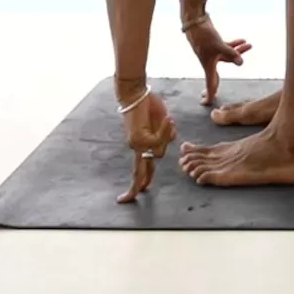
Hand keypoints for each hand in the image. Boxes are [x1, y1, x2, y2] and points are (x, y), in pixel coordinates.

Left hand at [117, 90, 176, 204]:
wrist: (136, 93)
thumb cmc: (149, 105)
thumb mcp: (161, 124)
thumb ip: (164, 137)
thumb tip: (169, 143)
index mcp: (140, 145)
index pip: (140, 167)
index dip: (139, 181)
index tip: (131, 195)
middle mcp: (137, 147)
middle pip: (140, 171)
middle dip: (136, 187)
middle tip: (124, 200)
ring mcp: (137, 143)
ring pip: (158, 153)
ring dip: (166, 137)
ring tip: (166, 119)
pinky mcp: (140, 138)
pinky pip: (158, 141)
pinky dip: (165, 130)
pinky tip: (166, 119)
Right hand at [182, 15, 251, 106]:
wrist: (195, 21)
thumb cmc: (203, 35)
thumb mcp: (218, 45)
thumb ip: (231, 53)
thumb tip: (241, 63)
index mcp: (208, 65)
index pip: (210, 83)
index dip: (209, 94)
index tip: (205, 103)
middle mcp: (210, 61)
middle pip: (217, 75)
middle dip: (220, 82)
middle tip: (219, 92)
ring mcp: (212, 52)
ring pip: (227, 57)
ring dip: (238, 53)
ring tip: (249, 45)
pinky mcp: (214, 43)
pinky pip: (227, 47)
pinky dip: (235, 45)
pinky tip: (244, 40)